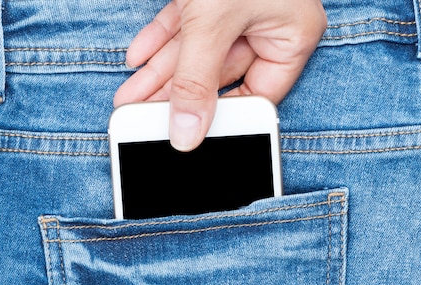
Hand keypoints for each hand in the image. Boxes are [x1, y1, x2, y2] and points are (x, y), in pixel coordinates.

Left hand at [114, 0, 326, 150]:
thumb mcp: (214, 21)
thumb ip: (198, 81)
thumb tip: (187, 134)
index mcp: (291, 37)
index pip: (256, 97)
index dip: (221, 118)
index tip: (187, 136)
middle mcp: (269, 26)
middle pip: (218, 78)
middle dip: (174, 96)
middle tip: (141, 119)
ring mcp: (240, 8)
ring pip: (197, 54)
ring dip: (159, 74)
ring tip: (128, 98)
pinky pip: (186, 26)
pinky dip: (160, 39)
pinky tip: (137, 59)